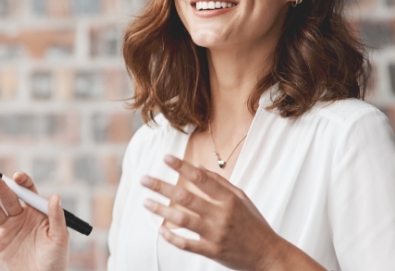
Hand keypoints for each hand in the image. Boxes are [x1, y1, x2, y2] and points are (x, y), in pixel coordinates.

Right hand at [0, 172, 68, 270]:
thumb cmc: (56, 259)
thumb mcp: (60, 237)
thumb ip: (57, 217)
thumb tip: (55, 197)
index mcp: (36, 211)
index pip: (27, 191)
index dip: (22, 182)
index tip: (17, 177)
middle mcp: (20, 217)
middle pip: (9, 198)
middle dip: (3, 188)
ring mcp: (8, 229)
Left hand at [141, 155, 288, 270]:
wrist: (270, 255)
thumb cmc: (254, 224)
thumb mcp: (242, 199)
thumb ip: (220, 183)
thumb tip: (197, 166)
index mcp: (229, 199)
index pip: (201, 178)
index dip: (182, 167)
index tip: (165, 158)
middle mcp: (221, 214)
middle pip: (185, 197)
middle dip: (162, 187)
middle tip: (144, 179)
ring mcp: (216, 234)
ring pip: (182, 219)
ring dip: (161, 210)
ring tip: (145, 202)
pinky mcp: (213, 251)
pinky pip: (187, 244)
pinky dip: (172, 237)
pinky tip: (160, 229)